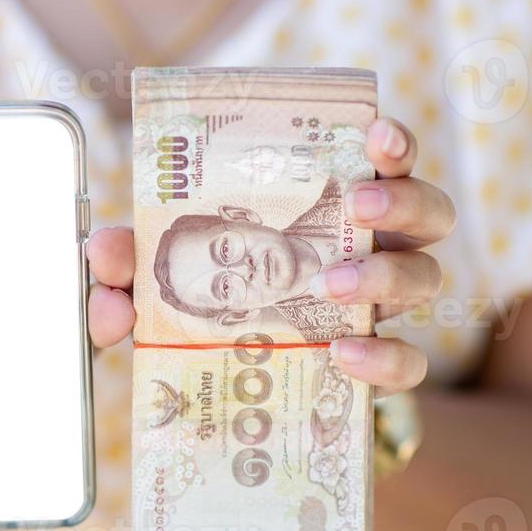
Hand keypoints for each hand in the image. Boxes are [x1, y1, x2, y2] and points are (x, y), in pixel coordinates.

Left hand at [79, 117, 453, 396]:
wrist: (232, 396)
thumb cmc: (208, 308)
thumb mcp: (162, 278)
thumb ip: (129, 264)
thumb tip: (102, 254)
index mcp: (332, 211)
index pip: (386, 163)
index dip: (394, 145)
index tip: (375, 135)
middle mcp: (372, 250)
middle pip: (430, 212)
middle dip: (401, 202)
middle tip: (358, 208)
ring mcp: (382, 310)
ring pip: (427, 278)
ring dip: (384, 275)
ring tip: (331, 282)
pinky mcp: (380, 367)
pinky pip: (410, 363)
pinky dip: (385, 357)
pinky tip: (343, 354)